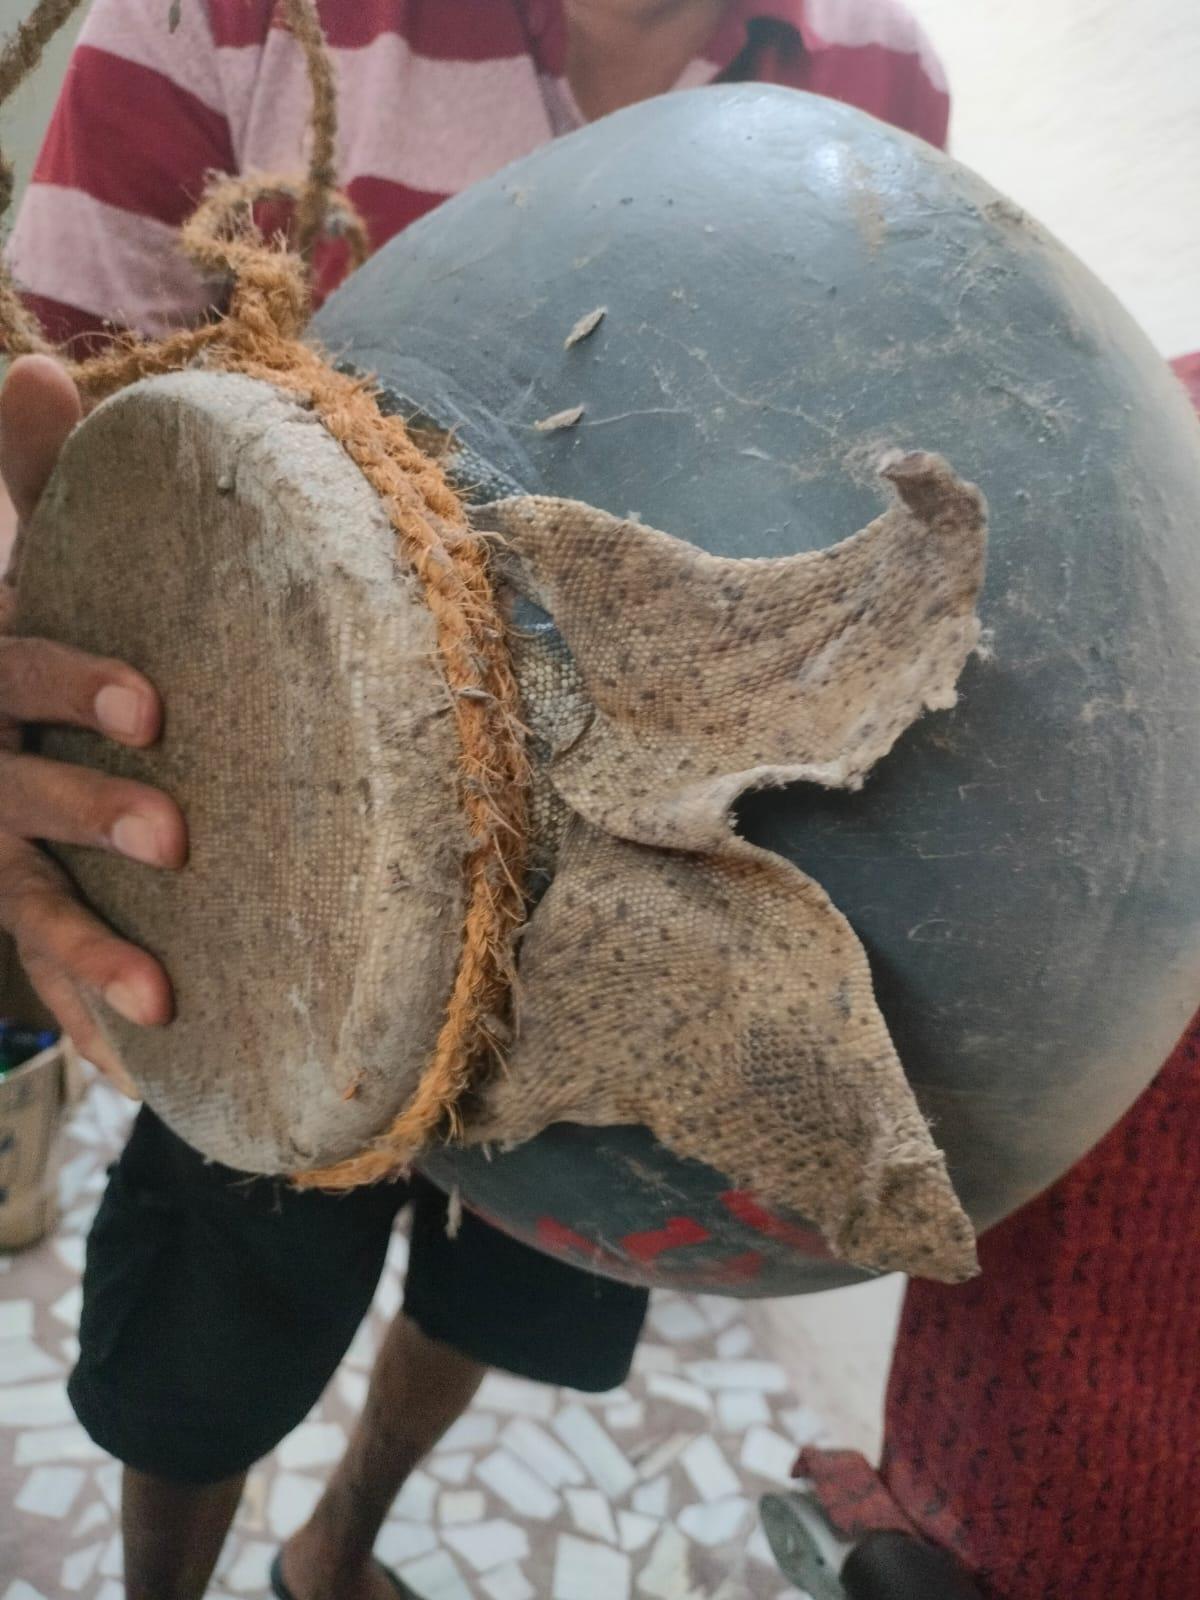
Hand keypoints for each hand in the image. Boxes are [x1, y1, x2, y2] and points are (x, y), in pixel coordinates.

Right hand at [0, 356, 186, 1091]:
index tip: (155, 705)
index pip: (16, 670)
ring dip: (87, 953)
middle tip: (178, 834)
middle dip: (88, 815)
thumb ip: (19, 474)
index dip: (75, 684)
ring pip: (23, 905)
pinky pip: (37, 966)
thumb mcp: (2, 551)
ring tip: (159, 999)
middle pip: (20, 796)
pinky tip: (137, 1072)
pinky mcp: (6, 904)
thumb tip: (35, 359)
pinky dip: (83, 1017)